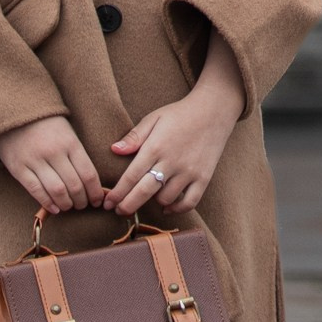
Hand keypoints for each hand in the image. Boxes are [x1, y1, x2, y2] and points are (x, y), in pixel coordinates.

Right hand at [0, 112, 102, 215]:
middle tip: (83, 205)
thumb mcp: (67, 132)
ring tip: (69, 206)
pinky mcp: (18, 168)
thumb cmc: (46, 123)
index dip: (95, 191)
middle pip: (74, 185)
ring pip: (57, 190)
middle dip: (82, 200)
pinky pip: (36, 190)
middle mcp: (54, 152)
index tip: (98, 200)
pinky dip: (47, 203)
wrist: (14, 109)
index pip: (88, 173)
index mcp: (70, 142)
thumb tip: (90, 181)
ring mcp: (35, 160)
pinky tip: (54, 208)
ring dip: (66, 204)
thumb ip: (76, 154)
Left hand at [106, 76, 240, 216]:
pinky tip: (167, 206)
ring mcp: (189, 171)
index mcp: (155, 147)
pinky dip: (177, 209)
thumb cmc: (180, 114)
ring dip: (152, 202)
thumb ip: (134, 136)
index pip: (131, 176)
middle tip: (118, 211)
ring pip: (165, 198)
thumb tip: (114, 150)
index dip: (117, 193)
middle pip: (144, 192)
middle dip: (127, 206)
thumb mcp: (154, 118)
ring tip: (145, 198)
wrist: (214, 110)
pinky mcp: (203, 177)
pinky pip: (189, 202)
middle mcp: (171, 162)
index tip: (107, 203)